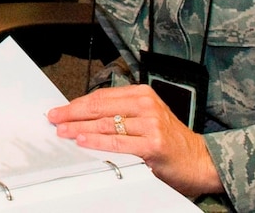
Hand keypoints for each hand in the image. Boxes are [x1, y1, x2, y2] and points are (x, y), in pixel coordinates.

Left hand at [47, 84, 222, 197]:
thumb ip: (121, 113)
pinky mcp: (153, 144)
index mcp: (142, 94)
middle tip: (55, 118)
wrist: (200, 160)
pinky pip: (118, 141)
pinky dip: (97, 142)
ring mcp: (150, 123)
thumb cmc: (171, 140)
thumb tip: (84, 116)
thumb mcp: (146, 118)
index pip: (102, 96)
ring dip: (80, 128)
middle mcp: (146, 105)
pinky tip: (83, 141)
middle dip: (73, 113)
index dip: (77, 102)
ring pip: (106, 124)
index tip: (60, 109)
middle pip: (100, 107)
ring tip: (63, 130)